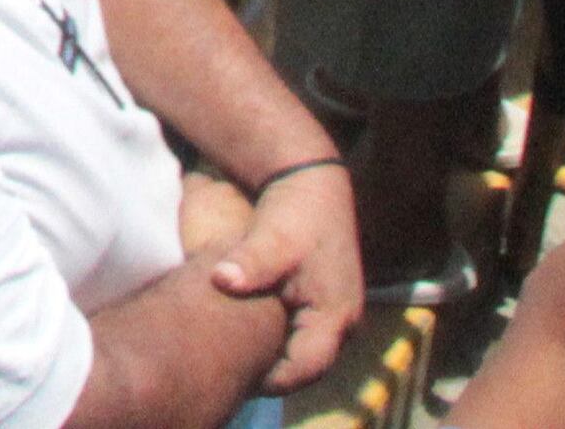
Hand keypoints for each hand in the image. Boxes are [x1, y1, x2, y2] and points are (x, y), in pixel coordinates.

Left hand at [205, 158, 362, 389]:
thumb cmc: (294, 212)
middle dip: (271, 372)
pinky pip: (301, 336)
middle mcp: (343, 323)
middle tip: (228, 373)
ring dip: (274, 356)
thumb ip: (250, 263)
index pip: (306, 370)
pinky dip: (277, 339)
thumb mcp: (271, 238)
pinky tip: (247, 334)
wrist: (310, 184)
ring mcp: (336, 315)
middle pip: (306, 367)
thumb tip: (221, 279)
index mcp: (337, 316)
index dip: (271, 380)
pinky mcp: (324, 305)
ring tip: (233, 356)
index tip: (234, 378)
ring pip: (303, 352)